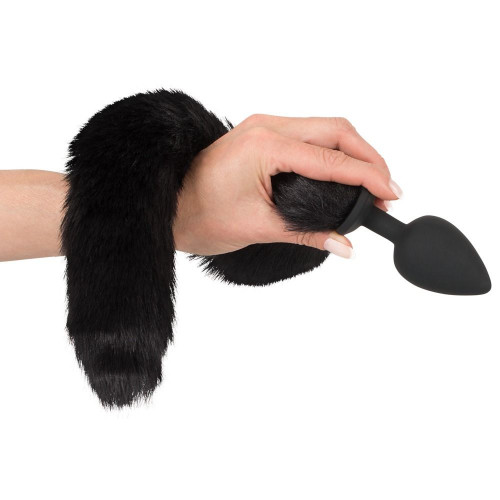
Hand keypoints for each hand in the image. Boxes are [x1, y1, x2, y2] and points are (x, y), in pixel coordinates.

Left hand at [173, 114, 402, 256]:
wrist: (170, 207)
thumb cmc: (200, 215)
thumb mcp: (259, 227)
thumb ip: (308, 234)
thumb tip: (346, 245)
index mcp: (265, 145)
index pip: (332, 158)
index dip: (367, 176)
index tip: (390, 195)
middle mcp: (266, 127)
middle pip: (336, 130)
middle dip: (368, 158)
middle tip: (386, 190)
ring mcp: (264, 127)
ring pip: (325, 129)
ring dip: (352, 153)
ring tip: (370, 184)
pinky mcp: (262, 136)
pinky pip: (308, 137)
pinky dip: (332, 153)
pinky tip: (342, 173)